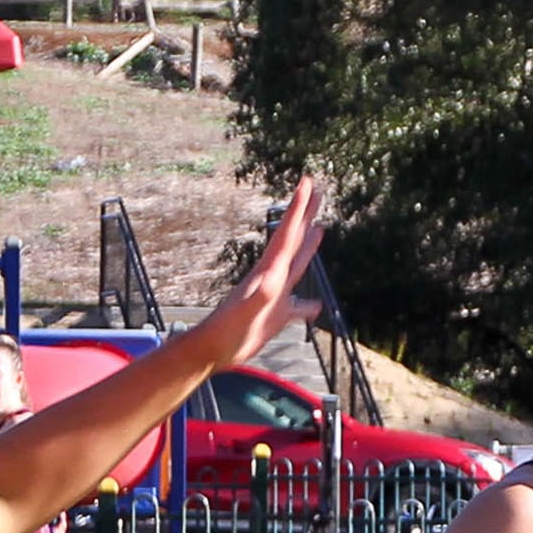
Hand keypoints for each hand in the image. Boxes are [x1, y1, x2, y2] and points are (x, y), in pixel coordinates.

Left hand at [194, 179, 326, 372]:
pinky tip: (316, 306)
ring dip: (308, 247)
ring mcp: (275, 295)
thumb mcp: (246, 311)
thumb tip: (273, 279)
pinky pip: (297, 305)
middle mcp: (273, 277)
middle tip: (315, 190)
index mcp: (269, 271)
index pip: (287, 234)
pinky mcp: (275, 315)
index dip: (298, 208)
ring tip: (319, 229)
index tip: (307, 183)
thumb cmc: (227, 331)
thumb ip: (261, 294)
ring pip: (297, 265)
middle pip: (293, 239)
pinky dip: (308, 303)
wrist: (213, 349)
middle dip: (304, 215)